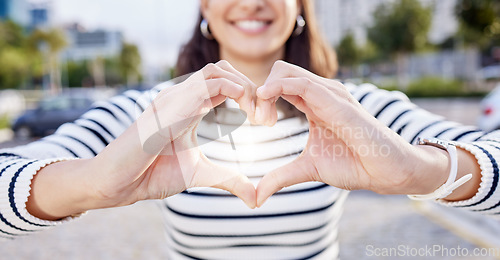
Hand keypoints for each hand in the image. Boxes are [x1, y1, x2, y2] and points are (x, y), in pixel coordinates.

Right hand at [28, 61, 258, 219]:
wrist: (119, 182)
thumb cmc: (152, 174)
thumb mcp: (201, 174)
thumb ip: (229, 180)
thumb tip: (256, 198)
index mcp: (190, 107)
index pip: (227, 86)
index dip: (251, 98)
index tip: (267, 123)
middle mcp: (183, 96)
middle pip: (225, 71)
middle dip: (253, 90)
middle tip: (267, 119)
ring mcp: (176, 97)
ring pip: (218, 70)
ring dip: (245, 88)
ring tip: (258, 116)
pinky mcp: (172, 103)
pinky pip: (209, 83)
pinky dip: (235, 91)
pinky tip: (247, 113)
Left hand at [255, 61, 449, 206]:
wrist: (385, 171)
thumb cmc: (353, 165)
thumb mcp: (307, 169)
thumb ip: (280, 177)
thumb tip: (256, 197)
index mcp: (312, 103)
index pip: (278, 85)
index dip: (259, 98)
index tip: (250, 121)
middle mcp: (320, 92)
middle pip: (278, 71)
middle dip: (258, 91)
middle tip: (254, 119)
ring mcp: (329, 93)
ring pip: (285, 72)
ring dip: (265, 91)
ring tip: (262, 120)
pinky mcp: (336, 100)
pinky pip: (301, 83)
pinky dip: (277, 89)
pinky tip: (269, 112)